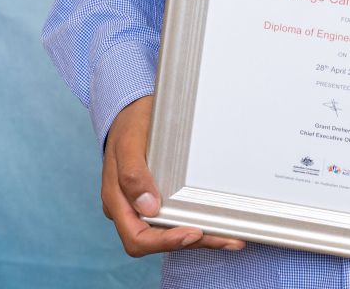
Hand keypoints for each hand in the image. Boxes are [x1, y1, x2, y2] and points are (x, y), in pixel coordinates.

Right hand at [101, 96, 245, 256]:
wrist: (131, 108)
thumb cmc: (129, 124)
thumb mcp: (129, 143)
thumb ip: (133, 175)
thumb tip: (149, 207)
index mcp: (118, 201)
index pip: (138, 238)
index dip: (166, 241)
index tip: (193, 232)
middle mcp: (130, 209)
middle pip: (159, 239)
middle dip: (192, 241)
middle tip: (226, 238)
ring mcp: (144, 204)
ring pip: (171, 231)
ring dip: (201, 237)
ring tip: (231, 237)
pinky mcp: (159, 195)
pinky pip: (176, 214)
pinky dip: (197, 221)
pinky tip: (218, 223)